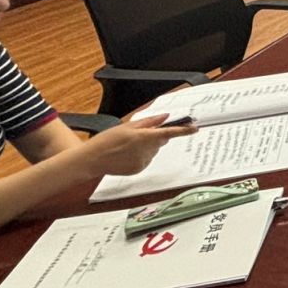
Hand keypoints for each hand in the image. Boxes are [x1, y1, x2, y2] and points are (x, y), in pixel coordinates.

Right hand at [77, 113, 196, 176]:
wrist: (93, 159)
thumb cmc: (108, 140)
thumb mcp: (128, 126)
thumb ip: (149, 122)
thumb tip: (165, 117)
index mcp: (144, 137)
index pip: (169, 133)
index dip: (183, 130)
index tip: (194, 128)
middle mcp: (146, 151)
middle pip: (160, 141)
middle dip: (155, 136)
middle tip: (138, 134)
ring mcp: (143, 162)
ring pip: (153, 150)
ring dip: (146, 146)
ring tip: (127, 146)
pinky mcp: (139, 169)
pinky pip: (146, 159)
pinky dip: (141, 155)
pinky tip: (126, 154)